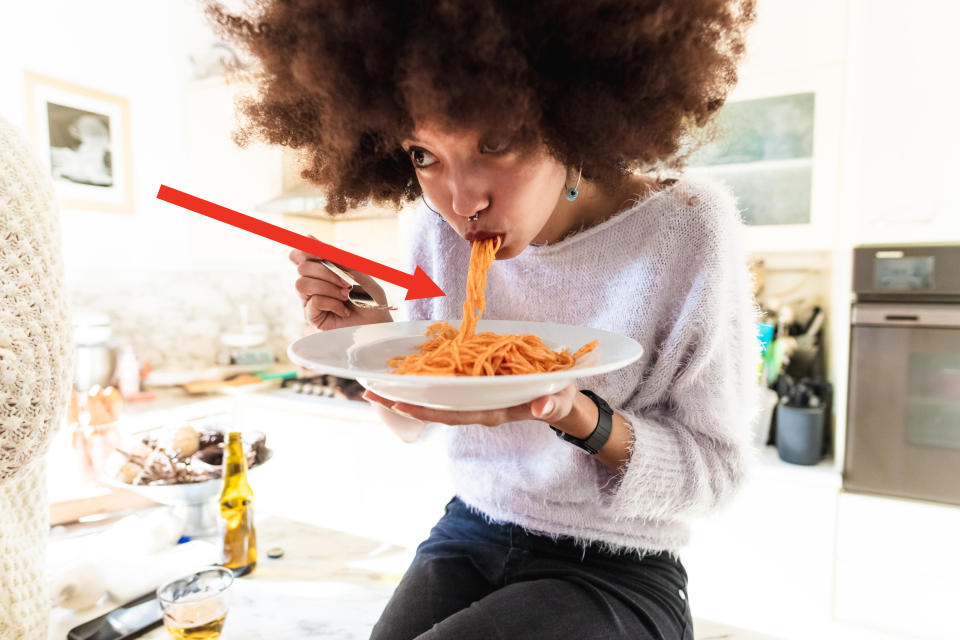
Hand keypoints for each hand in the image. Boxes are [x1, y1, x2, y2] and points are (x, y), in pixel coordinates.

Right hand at [289, 240, 391, 330]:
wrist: (379, 320)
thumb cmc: (369, 296)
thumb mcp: (354, 269)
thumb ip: (332, 255)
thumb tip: (307, 237)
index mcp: (319, 271)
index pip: (298, 255)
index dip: (305, 250)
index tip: (324, 254)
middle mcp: (311, 285)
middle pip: (301, 268)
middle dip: (327, 273)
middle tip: (346, 283)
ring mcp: (309, 302)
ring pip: (302, 284)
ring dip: (328, 288)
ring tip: (345, 296)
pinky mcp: (312, 317)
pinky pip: (313, 302)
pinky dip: (332, 303)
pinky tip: (343, 311)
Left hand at [361, 383, 580, 427]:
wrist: (558, 399)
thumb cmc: (558, 398)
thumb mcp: (559, 400)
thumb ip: (552, 404)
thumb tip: (542, 407)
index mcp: (491, 410)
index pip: (453, 413)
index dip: (426, 409)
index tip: (399, 402)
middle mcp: (475, 405)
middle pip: (433, 407)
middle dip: (402, 401)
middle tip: (369, 392)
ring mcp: (472, 397)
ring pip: (434, 397)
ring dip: (404, 391)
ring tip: (373, 384)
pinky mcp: (473, 385)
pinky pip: (442, 384)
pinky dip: (421, 378)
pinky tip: (400, 370)